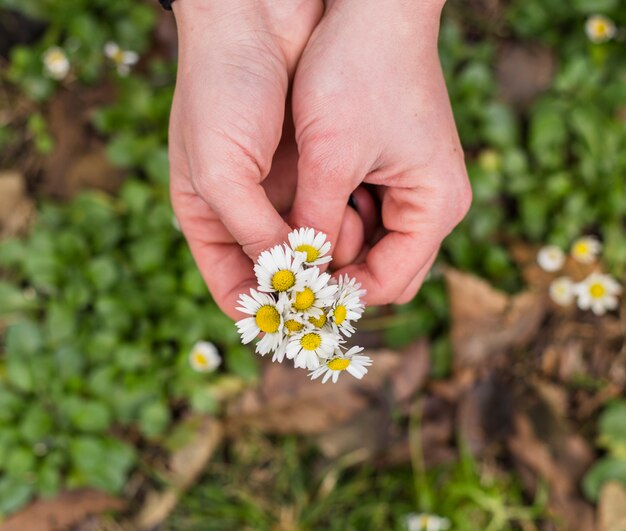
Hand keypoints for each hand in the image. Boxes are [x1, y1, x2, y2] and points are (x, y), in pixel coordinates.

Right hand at [169, 0, 322, 316]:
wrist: (257, 18)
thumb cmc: (220, 93)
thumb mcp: (221, 173)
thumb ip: (253, 232)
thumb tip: (292, 283)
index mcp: (208, 221)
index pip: (234, 288)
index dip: (263, 313)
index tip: (297, 328)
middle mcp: (247, 215)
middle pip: (277, 277)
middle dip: (304, 290)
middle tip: (333, 304)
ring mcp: (282, 193)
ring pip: (310, 251)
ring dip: (328, 260)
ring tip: (346, 256)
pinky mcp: (314, 172)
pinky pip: (333, 217)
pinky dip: (345, 228)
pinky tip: (359, 227)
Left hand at [290, 0, 471, 303]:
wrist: (375, 7)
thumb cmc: (358, 70)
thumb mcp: (330, 157)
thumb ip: (314, 224)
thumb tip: (294, 277)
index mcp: (436, 206)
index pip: (390, 283)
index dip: (341, 295)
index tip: (295, 294)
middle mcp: (435, 205)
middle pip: (385, 272)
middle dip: (339, 277)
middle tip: (290, 277)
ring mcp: (418, 189)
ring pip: (373, 248)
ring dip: (334, 250)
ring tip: (292, 244)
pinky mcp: (398, 174)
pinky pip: (367, 219)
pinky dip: (337, 224)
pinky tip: (305, 213)